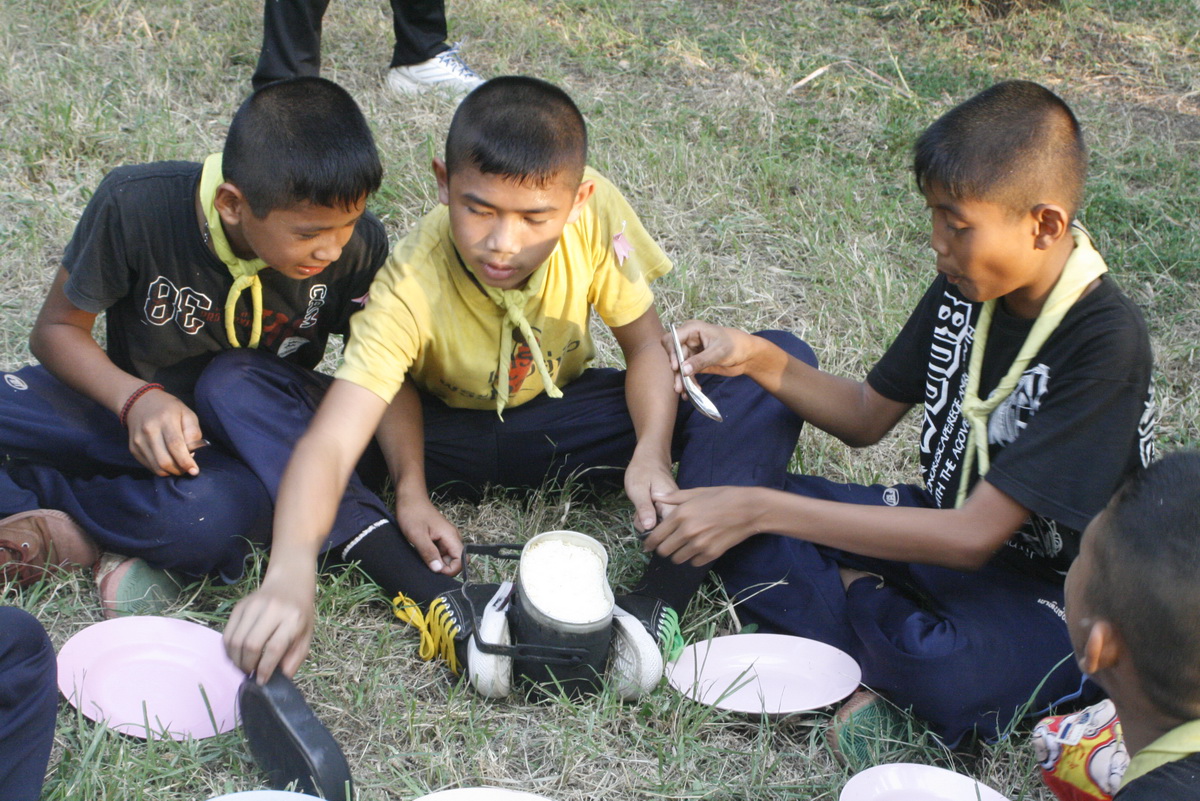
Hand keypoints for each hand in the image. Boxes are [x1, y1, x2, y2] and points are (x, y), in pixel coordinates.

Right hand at [124, 388, 202, 475]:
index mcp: (165, 420)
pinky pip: (149, 466)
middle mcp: (149, 431)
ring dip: (170, 471)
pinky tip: (167, 461)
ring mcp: (138, 441)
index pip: (175, 445)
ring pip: (156, 467)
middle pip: (164, 460)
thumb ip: (193, 432)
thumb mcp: (187, 413)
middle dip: (179, 470)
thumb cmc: (169, 409)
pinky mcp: (133, 448)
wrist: (139, 403)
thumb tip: (191, 453)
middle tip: (187, 468)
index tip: (194, 471)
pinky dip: (161, 468)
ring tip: (178, 465)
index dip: (185, 461)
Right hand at [224, 571, 315, 682]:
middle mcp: (272, 610)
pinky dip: (229, 649)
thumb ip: (295, 659)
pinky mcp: (240, 605)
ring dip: (236, 660)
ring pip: (235, 640)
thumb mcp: (306, 635)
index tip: (261, 681)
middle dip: (247, 666)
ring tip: (243, 666)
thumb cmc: (300, 613)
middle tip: (250, 673)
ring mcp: (253, 606)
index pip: (274, 648)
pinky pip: (227, 633)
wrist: (289, 583)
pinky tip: (237, 655)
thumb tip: (280, 680)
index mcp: (293, 619)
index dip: (265, 669)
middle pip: (251, 645)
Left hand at [396, 493, 463, 575]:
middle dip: (444, 567)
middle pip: (456, 560)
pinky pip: (441, 552)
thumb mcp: (417, 535)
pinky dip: (433, 557)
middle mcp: (452, 538)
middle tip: (426, 565)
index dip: (451, 570)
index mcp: (450, 536)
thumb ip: (429, 553)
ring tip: (422, 558)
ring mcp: (446, 538)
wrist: (409, 498)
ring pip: (448, 557)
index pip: (462, 560)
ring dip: (437, 562)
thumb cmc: (412, 514)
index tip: (435, 570)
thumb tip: (438, 570)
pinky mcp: (439, 538)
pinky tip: (422, 554)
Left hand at [624, 452, 678, 532]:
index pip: (670, 528)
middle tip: (639, 515)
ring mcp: (671, 509)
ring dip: (646, 523)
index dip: (657, 534)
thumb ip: (644, 507)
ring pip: (659, 527)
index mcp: (672, 503)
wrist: (649, 458)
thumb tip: (649, 527)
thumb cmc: (643, 470)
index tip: (644, 528)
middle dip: (648, 528)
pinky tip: (642, 511)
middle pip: (665, 530)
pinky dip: (647, 519)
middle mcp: (676, 508)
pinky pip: (657, 521)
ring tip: (639, 511)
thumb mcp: (638, 489)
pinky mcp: (666, 509)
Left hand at [642, 485, 763, 565]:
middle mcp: (687, 531)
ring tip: (684, 547)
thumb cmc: (723, 497)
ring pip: (677, 559)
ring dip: (678, 554)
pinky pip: (694, 563)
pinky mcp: (711, 554)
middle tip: (667, 545)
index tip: (648, 546)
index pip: (656, 536)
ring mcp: (699, 544)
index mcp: (681, 514)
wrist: (749, 509)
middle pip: (664, 551)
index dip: (649, 543)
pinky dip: (693, 558)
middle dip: (663, 549)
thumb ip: (674, 497)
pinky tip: (698, 548)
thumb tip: (656, 497)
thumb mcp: (697, 492)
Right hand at [661, 321, 766, 394]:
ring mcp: (692, 351)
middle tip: (679, 386)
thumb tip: (683, 370)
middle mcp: (689, 339)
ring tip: (684, 392)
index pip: (672, 338)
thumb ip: (700, 360)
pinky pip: (687, 373)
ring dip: (681, 380)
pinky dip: (689, 382)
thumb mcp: (718, 352)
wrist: (747, 355)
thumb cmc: (735, 345)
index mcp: (693, 330)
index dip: (671, 352)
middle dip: (676, 371)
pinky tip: (692, 391)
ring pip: (680, 366)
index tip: (676, 367)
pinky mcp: (695, 362)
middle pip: (674, 355)